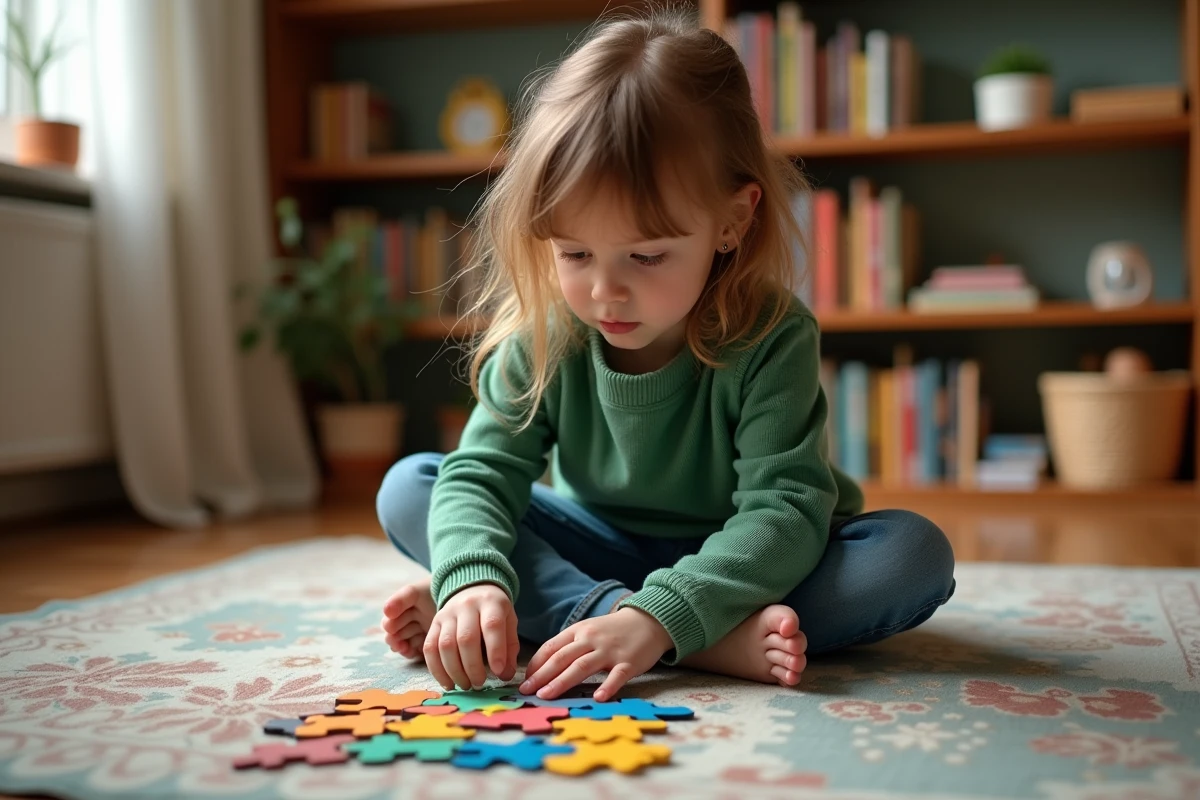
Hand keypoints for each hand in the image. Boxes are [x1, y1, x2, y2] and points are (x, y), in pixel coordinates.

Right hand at [423, 583, 518, 690]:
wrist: (472, 589)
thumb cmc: (494, 611)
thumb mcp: (509, 621)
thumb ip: (510, 647)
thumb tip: (506, 674)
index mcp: (490, 602)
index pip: (492, 625)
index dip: (496, 651)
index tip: (499, 672)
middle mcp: (467, 605)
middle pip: (466, 638)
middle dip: (473, 666)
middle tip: (480, 684)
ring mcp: (447, 614)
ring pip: (445, 645)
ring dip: (454, 671)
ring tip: (466, 685)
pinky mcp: (433, 623)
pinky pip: (429, 648)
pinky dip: (437, 670)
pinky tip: (448, 683)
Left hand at [519, 608, 672, 701]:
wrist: (648, 621)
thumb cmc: (613, 630)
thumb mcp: (588, 630)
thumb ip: (569, 646)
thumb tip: (543, 667)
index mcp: (579, 631)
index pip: (552, 647)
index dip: (536, 664)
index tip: (524, 680)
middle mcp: (591, 639)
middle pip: (562, 658)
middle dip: (542, 675)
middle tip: (527, 691)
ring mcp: (610, 651)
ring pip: (582, 666)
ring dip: (562, 682)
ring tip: (546, 695)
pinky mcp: (628, 662)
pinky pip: (616, 676)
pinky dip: (607, 686)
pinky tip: (598, 697)